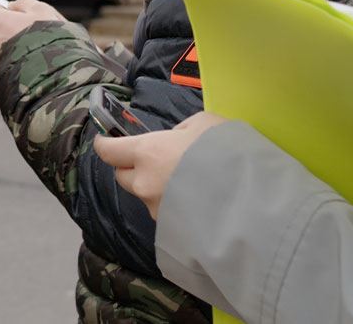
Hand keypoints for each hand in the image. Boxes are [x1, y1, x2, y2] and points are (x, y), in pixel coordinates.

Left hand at [0, 0, 65, 92]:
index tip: (6, 14)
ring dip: (0, 54)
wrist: (52, 77)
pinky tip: (19, 72)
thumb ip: (24, 3)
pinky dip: (2, 72)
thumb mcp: (42, 11)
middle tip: (21, 39)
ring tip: (23, 58)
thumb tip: (12, 6)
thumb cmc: (48, 41)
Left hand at [94, 111, 226, 219]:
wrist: (247, 198)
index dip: (105, 144)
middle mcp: (144, 183)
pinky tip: (194, 199)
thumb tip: (174, 139)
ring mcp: (157, 209)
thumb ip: (180, 130)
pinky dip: (171, 204)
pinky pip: (163, 212)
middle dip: (131, 167)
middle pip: (122, 176)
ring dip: (154, 187)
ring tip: (183, 181)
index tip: (105, 139)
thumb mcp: (202, 124)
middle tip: (151, 160)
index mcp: (147, 152)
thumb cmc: (223, 152)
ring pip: (145, 196)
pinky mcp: (170, 229)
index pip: (108, 150)